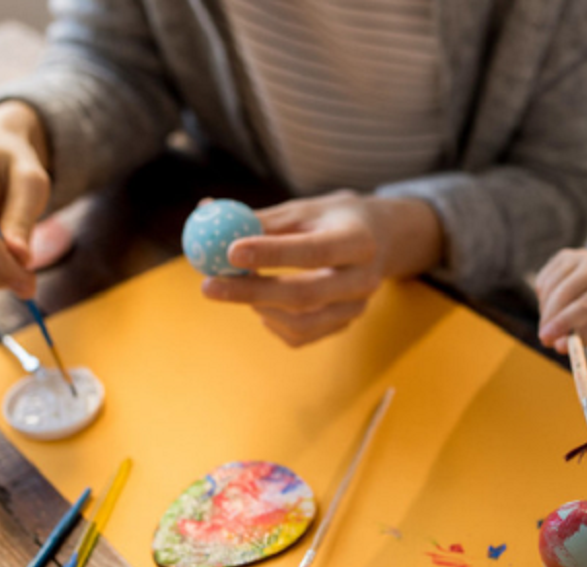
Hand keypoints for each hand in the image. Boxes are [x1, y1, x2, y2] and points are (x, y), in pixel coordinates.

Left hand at [200, 191, 442, 346]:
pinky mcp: (343, 326)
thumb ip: (260, 219)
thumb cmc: (332, 220)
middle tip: (209, 286)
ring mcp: (356, 308)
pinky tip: (266, 302)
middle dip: (252, 292)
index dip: (272, 253)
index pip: (314, 251)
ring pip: (300, 322)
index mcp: (359, 241)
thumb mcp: (304, 210)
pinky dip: (271, 321)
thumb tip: (206, 213)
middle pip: (305, 295)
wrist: (380, 242)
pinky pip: (299, 336)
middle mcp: (364, 279)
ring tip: (241, 286)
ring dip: (259, 306)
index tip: (230, 251)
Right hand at [535, 249, 586, 352]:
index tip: (547, 338)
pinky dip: (543, 300)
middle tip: (544, 339)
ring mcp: (580, 257)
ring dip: (546, 311)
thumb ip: (585, 339)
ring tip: (555, 325)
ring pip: (550, 287)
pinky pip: (543, 282)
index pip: (586, 304)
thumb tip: (558, 345)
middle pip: (565, 292)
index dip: (564, 321)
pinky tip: (556, 306)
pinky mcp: (564, 256)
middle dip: (550, 317)